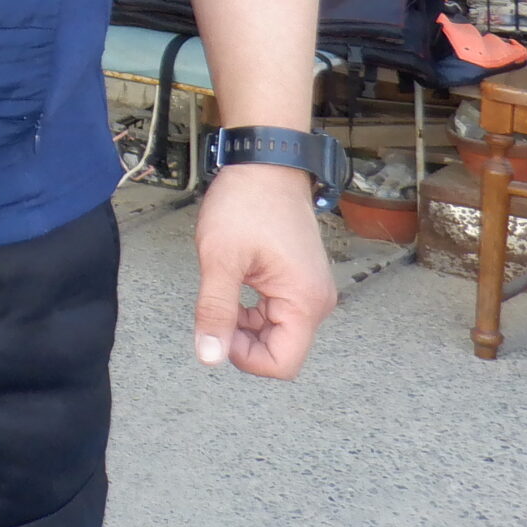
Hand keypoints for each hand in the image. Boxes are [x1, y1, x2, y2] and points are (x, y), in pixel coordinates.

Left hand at [192, 163, 335, 378]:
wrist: (266, 162)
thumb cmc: (246, 203)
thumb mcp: (220, 258)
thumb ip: (215, 310)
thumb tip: (209, 356)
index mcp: (304, 301)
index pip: (282, 364)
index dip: (245, 357)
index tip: (220, 327)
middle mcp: (317, 301)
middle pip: (280, 349)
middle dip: (244, 337)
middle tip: (218, 301)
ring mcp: (311, 289)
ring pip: (277, 332)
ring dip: (246, 321)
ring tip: (227, 284)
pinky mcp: (301, 279)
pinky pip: (278, 311)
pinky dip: (253, 308)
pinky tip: (237, 282)